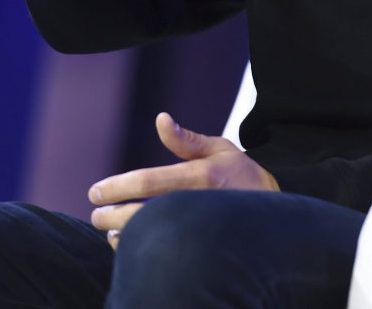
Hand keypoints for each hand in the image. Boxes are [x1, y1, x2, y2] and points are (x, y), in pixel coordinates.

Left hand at [88, 112, 279, 247]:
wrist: (276, 211)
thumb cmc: (244, 174)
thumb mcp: (221, 149)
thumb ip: (187, 140)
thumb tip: (160, 119)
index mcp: (201, 175)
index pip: (148, 181)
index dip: (117, 187)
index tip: (95, 191)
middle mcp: (200, 202)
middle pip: (143, 212)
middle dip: (112, 214)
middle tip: (95, 214)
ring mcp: (200, 227)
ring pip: (152, 235)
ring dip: (123, 234)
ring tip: (108, 228)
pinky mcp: (202, 246)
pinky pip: (163, 250)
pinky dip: (139, 248)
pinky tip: (127, 241)